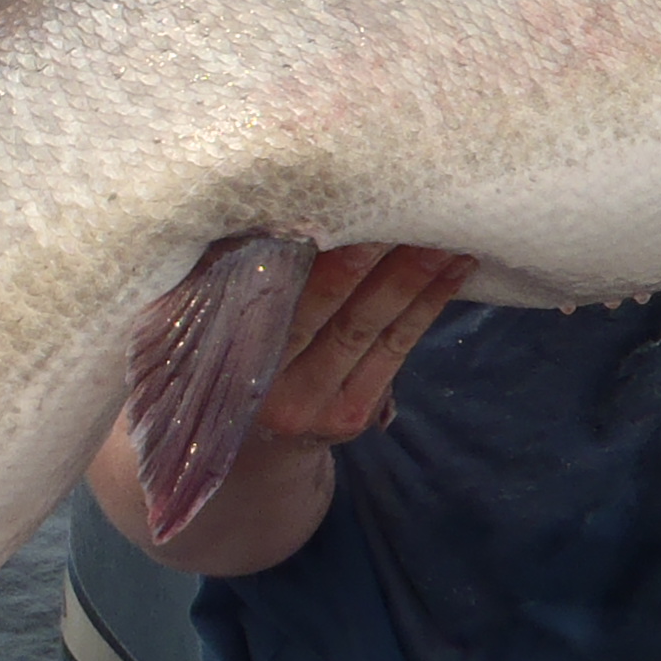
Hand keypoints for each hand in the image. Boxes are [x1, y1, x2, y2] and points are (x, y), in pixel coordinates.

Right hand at [84, 241, 477, 576]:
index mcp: (234, 358)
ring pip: (374, 329)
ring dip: (418, 277)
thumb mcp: (205, 324)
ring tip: (451, 229)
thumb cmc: (222, 358)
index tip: (355, 206)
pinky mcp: (352, 418)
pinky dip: (427, 306)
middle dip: (384, 259)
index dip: (327, 257)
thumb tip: (272, 206)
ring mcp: (319, 408)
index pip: (287, 297)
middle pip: (341, 312)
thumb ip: (227, 278)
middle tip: (417, 206)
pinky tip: (455, 268)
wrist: (238, 454)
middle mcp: (275, 390)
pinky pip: (395, 352)